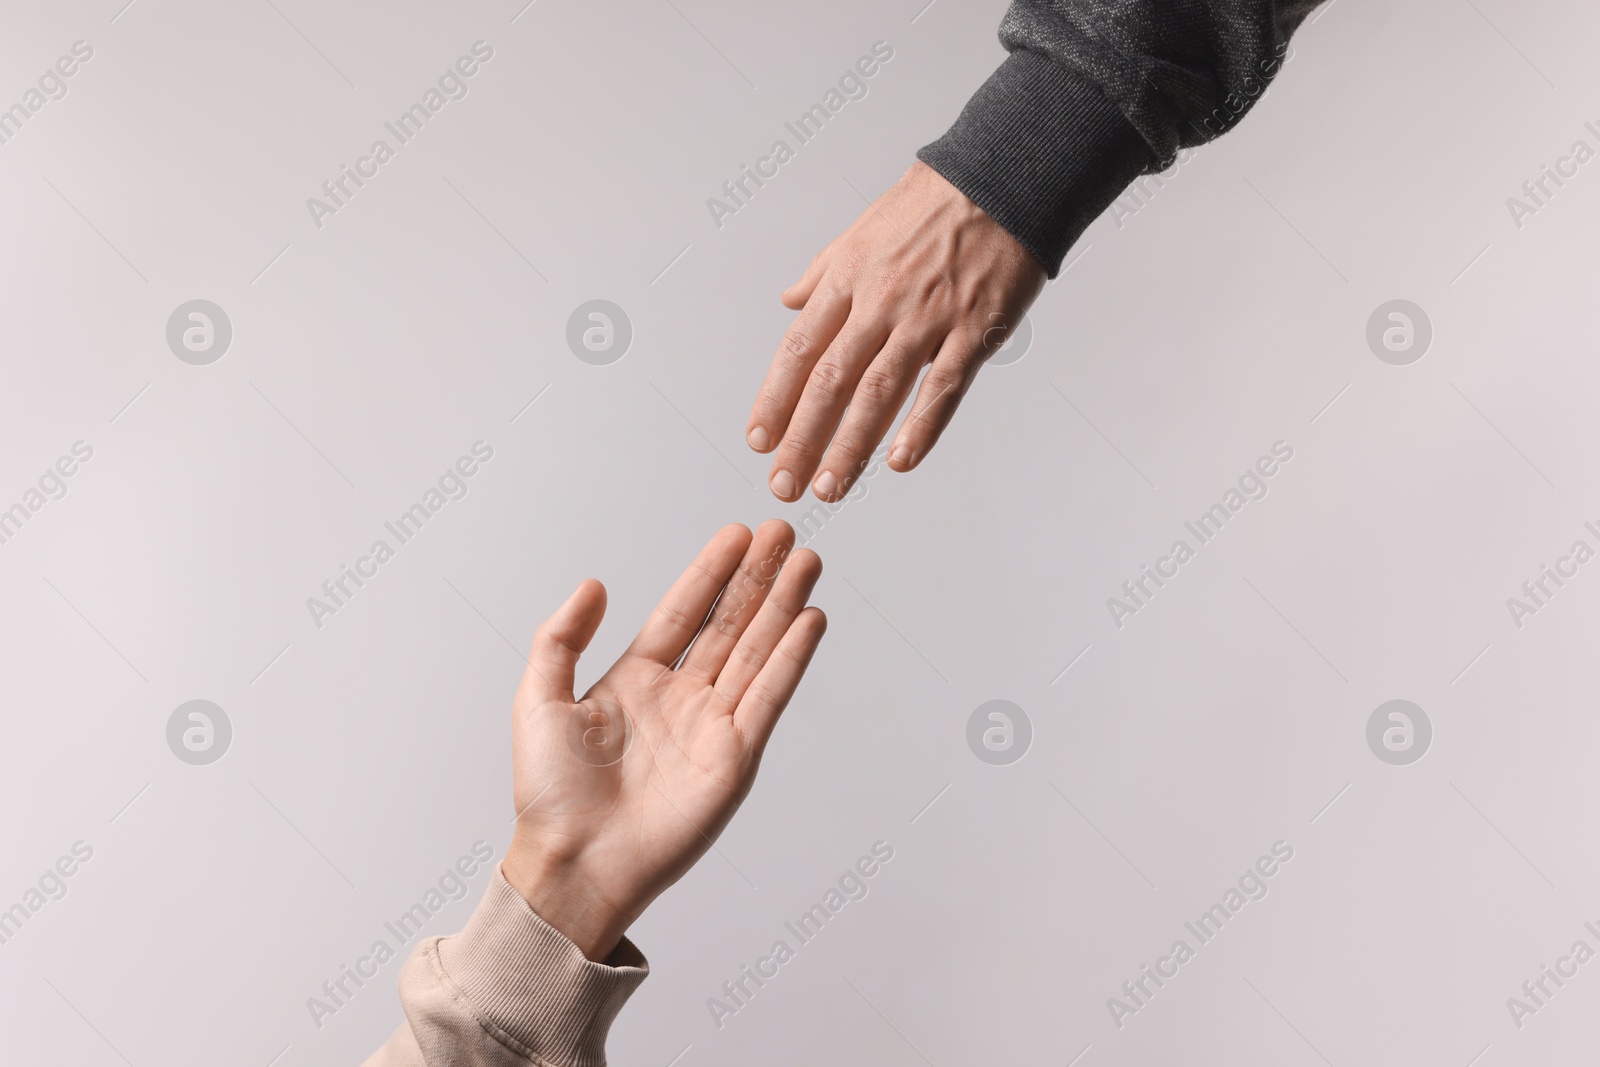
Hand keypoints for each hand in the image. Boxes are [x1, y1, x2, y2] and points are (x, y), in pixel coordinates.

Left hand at [501, 521, 825, 959]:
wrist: (573, 861)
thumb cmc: (549, 793)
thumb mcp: (538, 700)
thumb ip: (562, 638)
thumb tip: (593, 584)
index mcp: (634, 681)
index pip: (683, 612)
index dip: (711, 572)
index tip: (738, 533)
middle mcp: (680, 698)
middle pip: (729, 624)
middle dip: (757, 577)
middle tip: (784, 532)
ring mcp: (711, 726)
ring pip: (756, 651)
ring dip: (783, 606)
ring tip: (806, 563)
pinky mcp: (735, 758)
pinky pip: (769, 697)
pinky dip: (791, 659)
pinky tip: (809, 621)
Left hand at [746, 161, 1046, 501]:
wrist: (1001, 181)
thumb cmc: (931, 206)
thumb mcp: (860, 231)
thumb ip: (822, 274)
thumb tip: (791, 303)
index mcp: (848, 279)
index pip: (799, 351)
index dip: (775, 400)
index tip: (760, 440)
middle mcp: (880, 302)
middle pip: (830, 382)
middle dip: (802, 438)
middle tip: (783, 483)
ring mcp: (927, 319)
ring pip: (879, 393)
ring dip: (850, 446)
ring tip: (830, 486)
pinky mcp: (974, 331)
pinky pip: (943, 387)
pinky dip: (921, 427)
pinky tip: (900, 461)